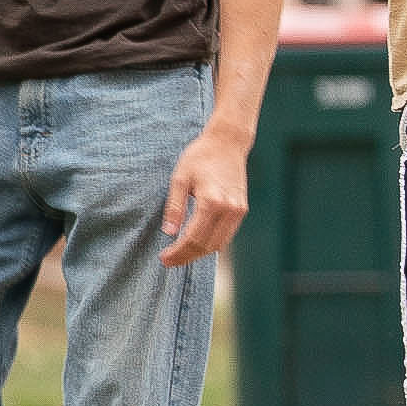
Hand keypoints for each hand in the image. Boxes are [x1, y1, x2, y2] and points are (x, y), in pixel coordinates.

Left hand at [160, 123, 250, 267]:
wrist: (227, 143)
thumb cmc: (200, 157)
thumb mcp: (179, 179)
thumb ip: (175, 207)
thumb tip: (169, 233)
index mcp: (211, 201)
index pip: (193, 238)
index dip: (178, 252)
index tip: (164, 259)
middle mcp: (229, 209)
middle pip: (207, 245)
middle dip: (187, 257)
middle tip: (169, 261)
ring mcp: (238, 210)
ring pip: (219, 243)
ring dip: (200, 253)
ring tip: (182, 255)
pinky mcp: (242, 209)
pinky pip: (227, 234)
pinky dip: (212, 243)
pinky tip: (198, 243)